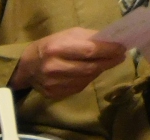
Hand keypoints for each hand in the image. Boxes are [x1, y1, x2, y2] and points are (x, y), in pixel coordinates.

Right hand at [10, 28, 126, 100]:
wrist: (27, 66)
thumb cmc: (51, 46)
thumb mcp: (68, 35)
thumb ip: (89, 39)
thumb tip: (112, 44)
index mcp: (57, 48)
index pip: (89, 51)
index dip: (108, 51)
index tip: (122, 49)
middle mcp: (54, 67)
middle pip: (90, 68)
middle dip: (108, 62)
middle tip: (119, 57)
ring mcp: (53, 83)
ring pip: (86, 79)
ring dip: (98, 71)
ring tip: (103, 63)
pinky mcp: (53, 94)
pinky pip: (78, 87)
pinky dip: (87, 79)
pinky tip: (88, 72)